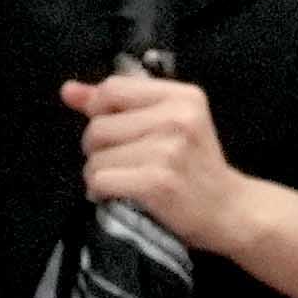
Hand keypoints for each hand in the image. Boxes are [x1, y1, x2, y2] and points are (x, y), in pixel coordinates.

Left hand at [62, 67, 248, 253]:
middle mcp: (177, 117)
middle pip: (97, 126)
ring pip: (95, 157)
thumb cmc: (192, 165)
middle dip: (97, 149)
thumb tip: (68, 90)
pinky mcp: (156, 181)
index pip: (112, 88)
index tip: (113, 132)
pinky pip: (99, 180)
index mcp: (181, 96)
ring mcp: (168, 150)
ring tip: (124, 179)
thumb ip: (116, 104)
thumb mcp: (167, 124)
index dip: (99, 111)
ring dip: (99, 173)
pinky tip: (119, 194)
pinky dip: (100, 191)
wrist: (228, 209)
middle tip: (123, 162)